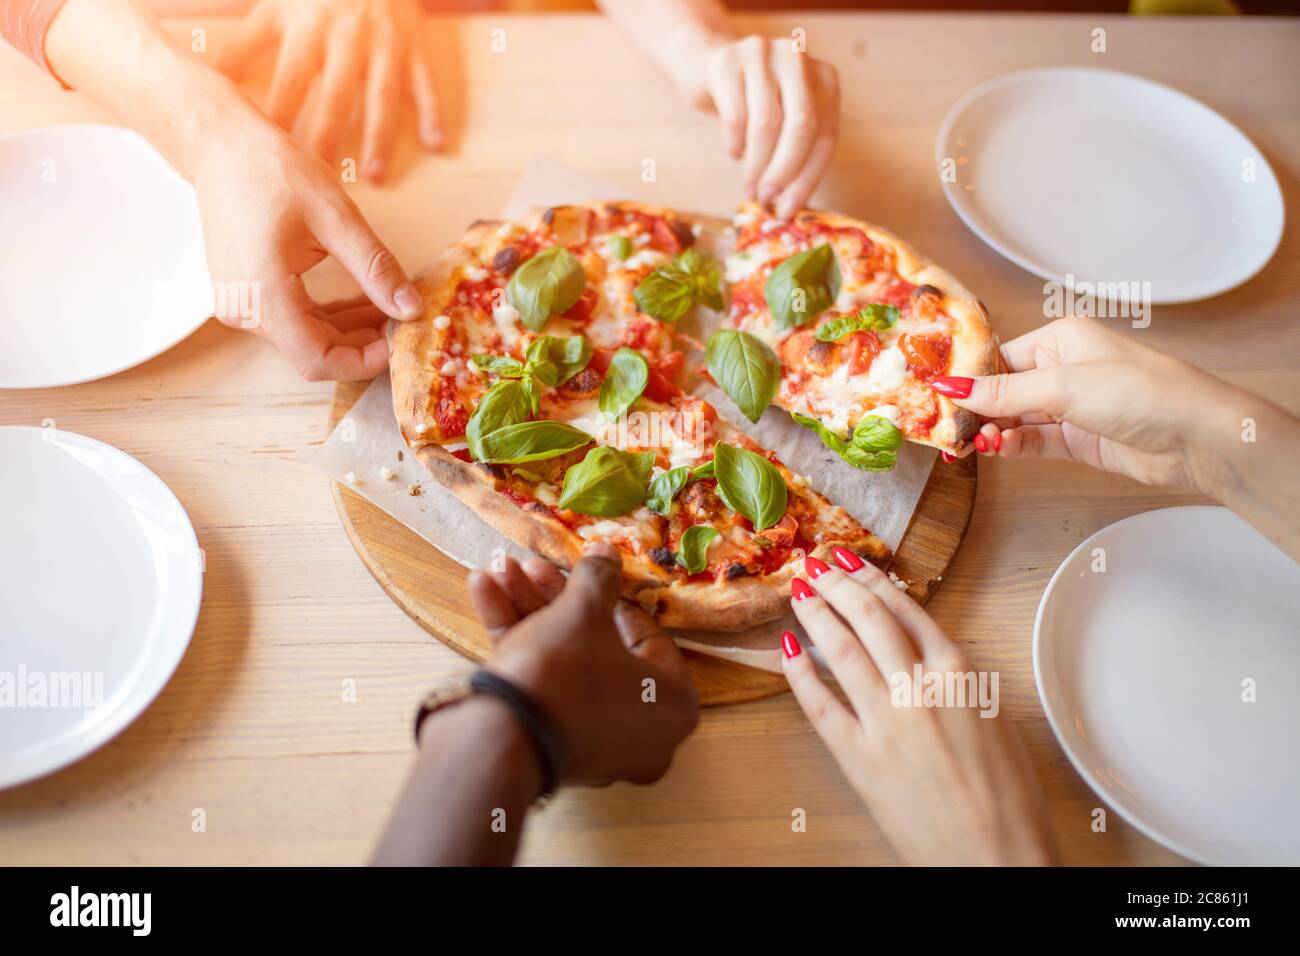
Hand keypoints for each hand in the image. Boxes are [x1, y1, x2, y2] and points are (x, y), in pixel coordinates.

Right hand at [193, 116, 423, 379]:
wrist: (219, 144)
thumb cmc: (272, 170)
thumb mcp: (336, 218)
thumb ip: (375, 269)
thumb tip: (412, 310)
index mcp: (262, 296)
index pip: (317, 359)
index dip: (363, 361)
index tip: (399, 340)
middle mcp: (245, 311)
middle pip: (313, 351)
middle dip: (363, 342)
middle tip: (404, 318)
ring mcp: (241, 304)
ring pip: (305, 337)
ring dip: (349, 328)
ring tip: (390, 305)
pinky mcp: (245, 293)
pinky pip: (293, 318)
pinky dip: (329, 314)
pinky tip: (363, 297)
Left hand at [216, 0, 441, 181]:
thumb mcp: (276, 6)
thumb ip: (245, 45)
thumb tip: (208, 79)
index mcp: (308, 26)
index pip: (290, 80)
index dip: (280, 116)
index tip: (268, 154)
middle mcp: (347, 37)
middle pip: (336, 96)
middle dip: (327, 138)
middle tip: (318, 179)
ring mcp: (384, 43)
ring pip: (382, 96)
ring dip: (380, 138)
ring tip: (375, 177)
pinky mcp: (414, 45)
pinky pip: (424, 84)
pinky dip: (432, 114)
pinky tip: (436, 146)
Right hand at [468, 544, 699, 786]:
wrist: (502, 739)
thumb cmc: (565, 671)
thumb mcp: (583, 612)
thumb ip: (599, 578)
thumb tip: (609, 552)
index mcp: (672, 701)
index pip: (645, 635)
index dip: (610, 596)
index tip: (586, 572)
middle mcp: (643, 731)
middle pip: (597, 645)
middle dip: (555, 598)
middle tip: (532, 567)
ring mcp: (596, 743)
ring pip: (564, 662)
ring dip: (529, 612)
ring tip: (499, 570)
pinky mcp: (554, 747)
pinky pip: (545, 686)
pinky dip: (516, 643)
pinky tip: (484, 591)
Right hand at [676, 35, 839, 219]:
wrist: (705, 65)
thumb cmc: (751, 103)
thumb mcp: (784, 119)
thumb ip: (796, 153)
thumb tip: (790, 208)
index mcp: (825, 78)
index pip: (825, 136)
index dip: (807, 179)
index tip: (787, 210)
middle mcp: (798, 59)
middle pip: (802, 125)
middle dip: (783, 171)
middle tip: (766, 200)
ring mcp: (763, 54)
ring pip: (767, 123)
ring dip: (756, 165)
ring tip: (749, 187)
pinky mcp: (728, 61)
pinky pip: (735, 116)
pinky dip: (735, 144)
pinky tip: (735, 153)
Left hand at [783, 550, 1054, 865]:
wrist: (998, 859)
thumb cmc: (1009, 799)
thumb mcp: (996, 720)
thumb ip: (958, 682)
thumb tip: (926, 658)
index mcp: (960, 675)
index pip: (905, 610)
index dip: (871, 579)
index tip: (850, 561)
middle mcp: (919, 689)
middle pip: (868, 619)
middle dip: (836, 585)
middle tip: (814, 563)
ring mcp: (886, 723)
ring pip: (841, 651)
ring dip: (816, 614)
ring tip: (798, 591)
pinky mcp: (860, 759)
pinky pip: (820, 707)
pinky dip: (799, 674)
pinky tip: (786, 650)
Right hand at [935, 316, 1249, 493]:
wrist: (1197, 438)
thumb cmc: (1141, 392)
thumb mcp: (1063, 386)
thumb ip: (1004, 391)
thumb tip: (951, 386)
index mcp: (1061, 340)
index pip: (999, 358)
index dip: (968, 378)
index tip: (934, 396)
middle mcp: (1064, 369)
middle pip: (1003, 389)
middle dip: (974, 409)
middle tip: (943, 428)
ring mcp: (1070, 407)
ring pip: (1014, 418)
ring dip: (990, 431)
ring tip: (967, 444)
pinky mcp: (1078, 439)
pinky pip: (1032, 441)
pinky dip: (1011, 445)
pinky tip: (994, 449)